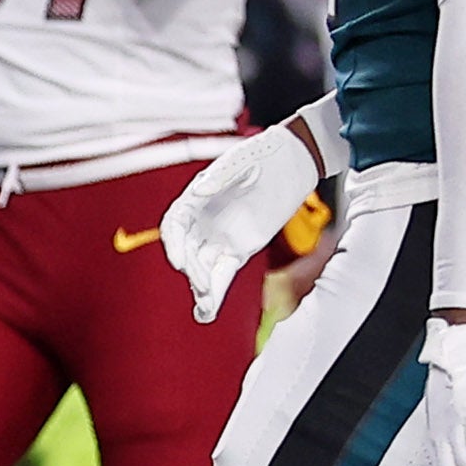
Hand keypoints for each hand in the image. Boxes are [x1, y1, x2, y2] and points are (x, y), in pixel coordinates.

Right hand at [160, 121, 328, 322]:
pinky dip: (216, 293)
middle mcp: (202, 221)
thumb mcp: (243, 160)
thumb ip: (221, 176)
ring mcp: (219, 237)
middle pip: (187, 251)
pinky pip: (223, 274)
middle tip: (204, 286)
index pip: (174, 226)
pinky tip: (208, 312)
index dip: (173, 244)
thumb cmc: (263, 154)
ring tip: (204, 311)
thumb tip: (200, 191)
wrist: (292, 162)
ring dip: (201, 289)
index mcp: (195, 199)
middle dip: (193, 270)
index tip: (178, 261)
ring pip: (202, 267)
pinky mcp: (238, 250)